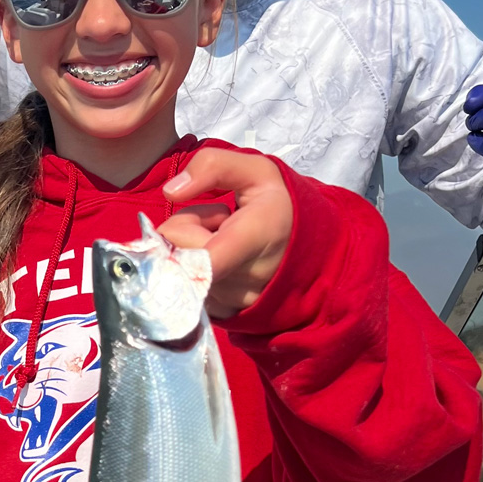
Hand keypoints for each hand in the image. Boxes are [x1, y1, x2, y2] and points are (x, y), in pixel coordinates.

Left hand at [160, 149, 292, 318]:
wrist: (312, 247)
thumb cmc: (277, 205)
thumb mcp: (255, 170)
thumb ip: (212, 167)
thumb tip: (170, 192)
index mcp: (253, 238)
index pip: (205, 258)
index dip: (176, 238)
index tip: (173, 224)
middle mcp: (243, 279)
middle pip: (178, 252)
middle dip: (185, 229)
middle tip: (216, 221)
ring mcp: (232, 302)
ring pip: (181, 270)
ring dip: (192, 251)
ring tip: (224, 242)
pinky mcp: (222, 315)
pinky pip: (186, 289)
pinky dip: (196, 272)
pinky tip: (221, 263)